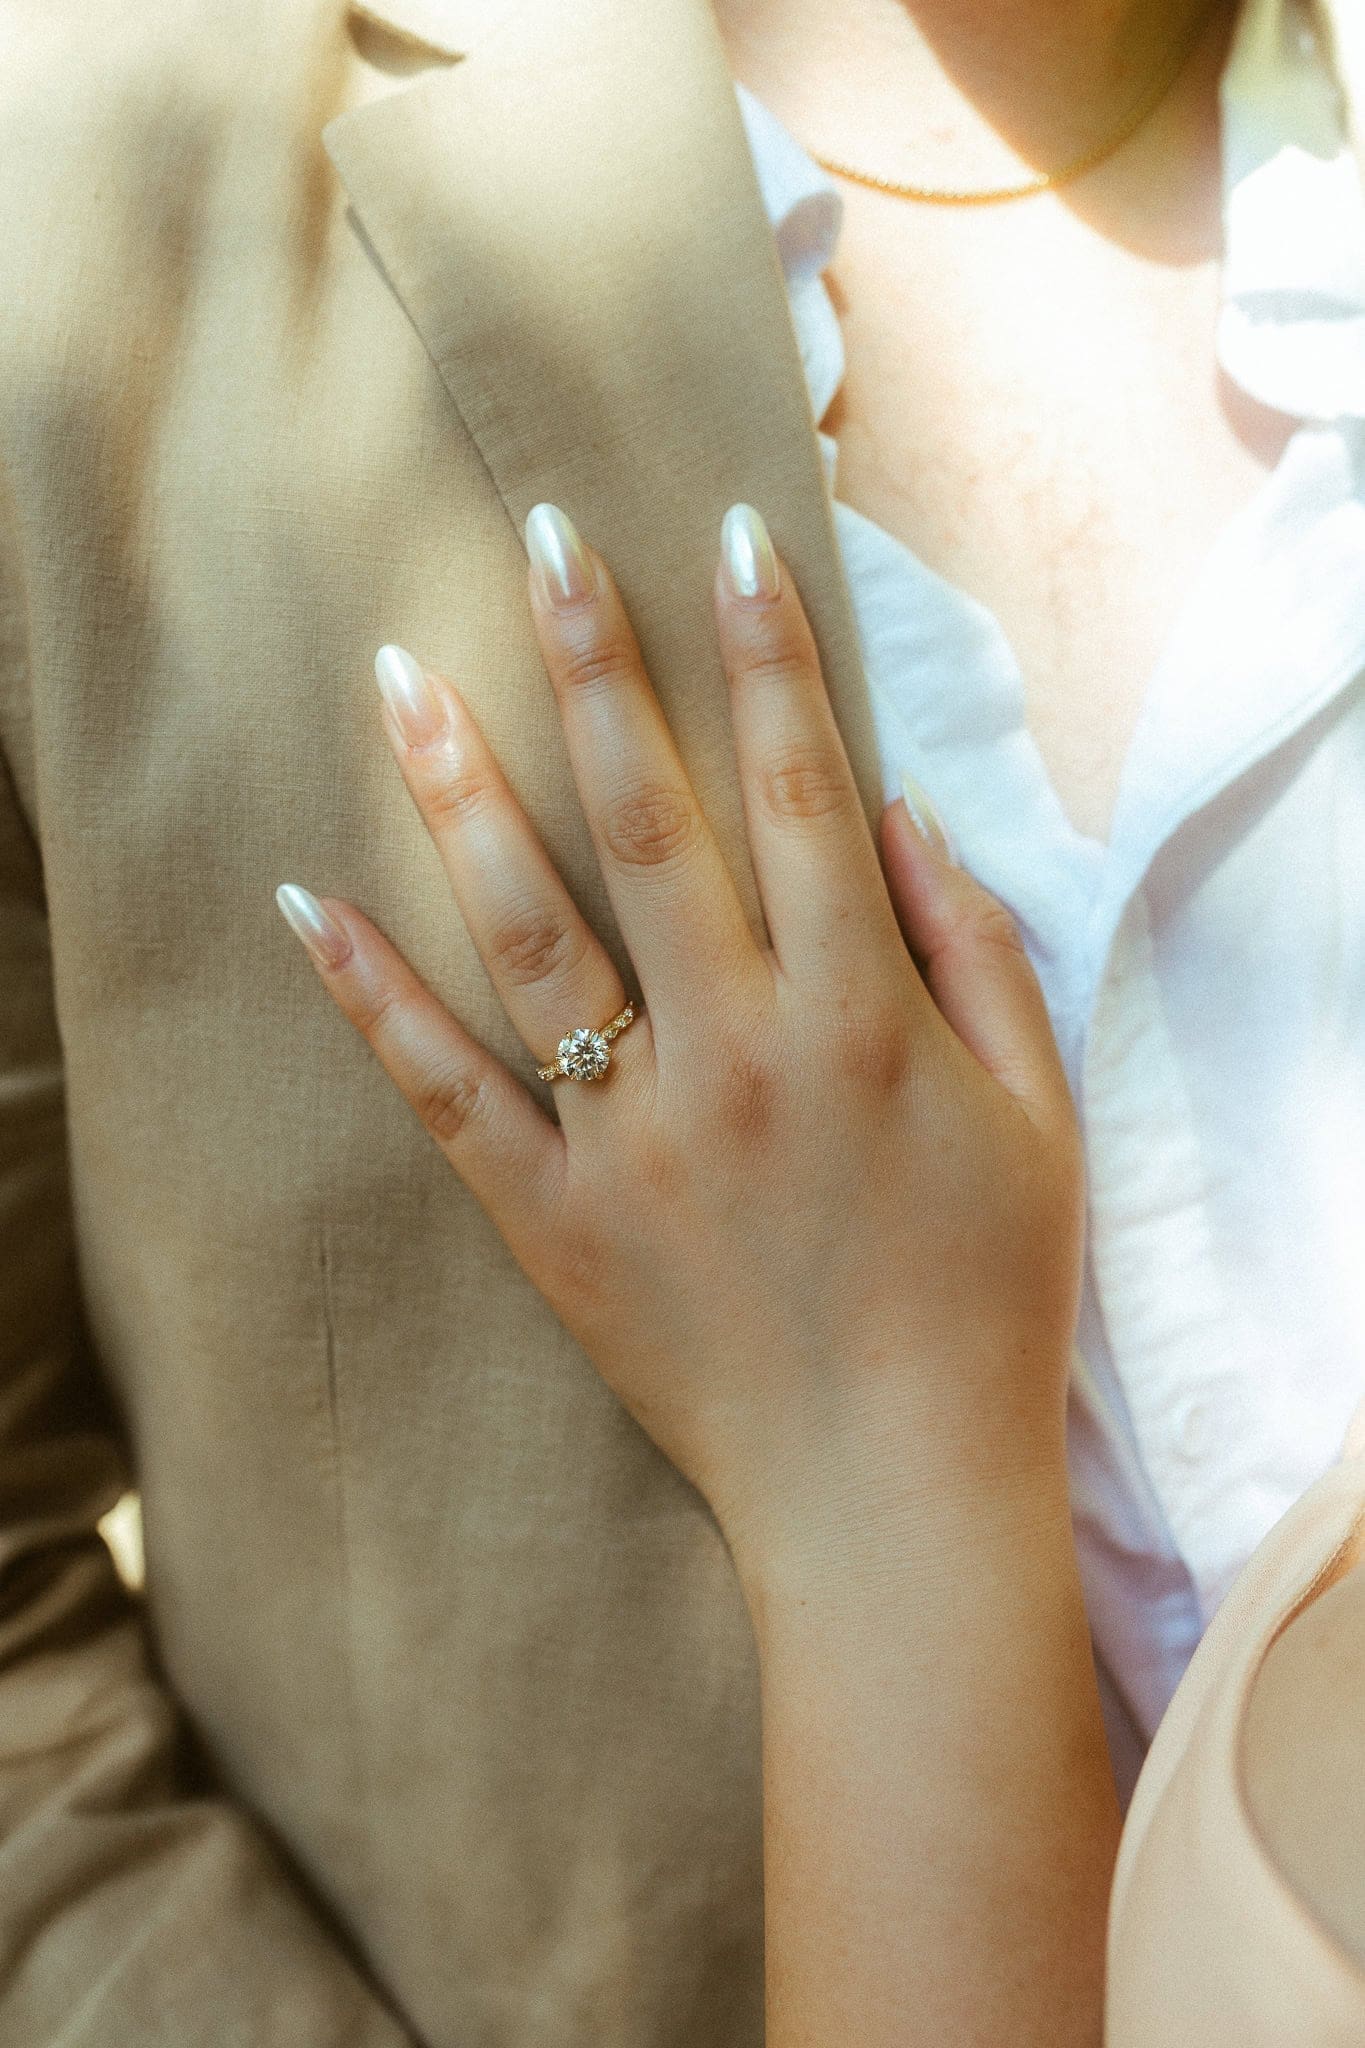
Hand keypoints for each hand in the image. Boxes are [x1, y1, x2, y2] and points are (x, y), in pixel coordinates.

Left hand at [275, 501, 1085, 1577]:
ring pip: (526, 935)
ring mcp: (627, 1138)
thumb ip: (973, 945)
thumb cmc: (986, 1297)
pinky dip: (368, 998)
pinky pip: (442, 1095)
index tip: (723, 532)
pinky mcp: (549, 1220)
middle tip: (539, 535)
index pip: (801, 789)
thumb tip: (893, 806)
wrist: (891, 1495)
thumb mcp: (1036, 1112)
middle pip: (649, 822)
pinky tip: (303, 902)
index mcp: (857, 1018)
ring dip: (462, 793)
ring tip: (402, 670)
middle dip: (597, 663)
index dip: (765, 650)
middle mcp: (733, 1055)